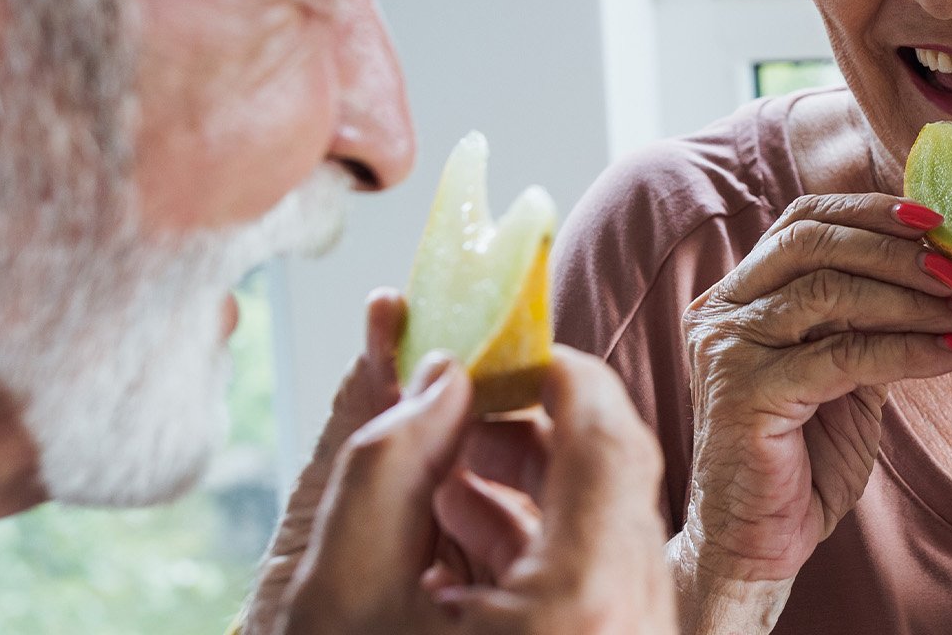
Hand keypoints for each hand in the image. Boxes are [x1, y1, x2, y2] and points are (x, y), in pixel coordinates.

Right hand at [243, 294, 675, 633]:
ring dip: (528, 491)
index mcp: (585, 607)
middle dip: (534, 429)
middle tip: (459, 399)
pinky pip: (591, 597)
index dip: (556, 371)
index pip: (607, 436)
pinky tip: (452, 537)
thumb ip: (387, 457)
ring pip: (603, 542)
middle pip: (613, 486)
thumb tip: (439, 376)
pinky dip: (532, 556)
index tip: (505, 344)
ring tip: (437, 469)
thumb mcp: (338, 589)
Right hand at [673, 194, 951, 628]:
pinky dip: (909, 351)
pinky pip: (843, 355)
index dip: (870, 211)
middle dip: (898, 251)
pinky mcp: (744, 394)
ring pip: (830, 293)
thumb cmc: (802, 459)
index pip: (803, 222)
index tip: (939, 220)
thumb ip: (868, 320)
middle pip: (813, 242)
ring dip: (914, 300)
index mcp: (738, 295)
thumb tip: (943, 269)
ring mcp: (727, 349)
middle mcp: (721, 311)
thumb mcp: (841, 372)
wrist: (756, 544)